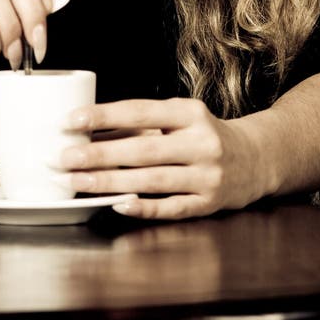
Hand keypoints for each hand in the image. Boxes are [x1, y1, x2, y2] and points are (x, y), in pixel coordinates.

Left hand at [59, 98, 259, 220]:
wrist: (256, 158)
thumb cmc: (204, 135)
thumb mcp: (180, 118)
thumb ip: (142, 124)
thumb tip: (90, 129)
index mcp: (190, 113)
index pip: (141, 111)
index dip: (104, 116)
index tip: (72, 120)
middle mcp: (201, 143)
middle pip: (143, 150)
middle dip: (99, 155)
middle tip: (64, 158)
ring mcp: (207, 176)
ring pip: (151, 181)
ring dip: (109, 183)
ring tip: (77, 183)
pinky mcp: (208, 203)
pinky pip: (170, 208)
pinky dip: (142, 208)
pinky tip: (116, 205)